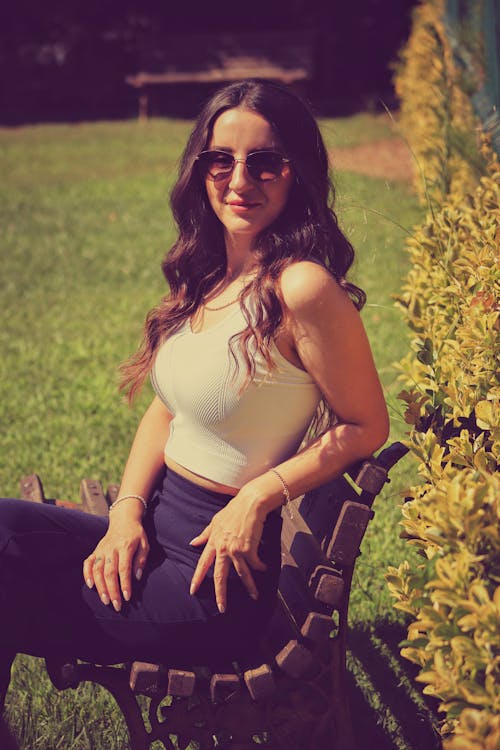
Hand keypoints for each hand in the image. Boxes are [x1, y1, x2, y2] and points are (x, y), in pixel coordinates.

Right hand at [83, 513, 149, 611]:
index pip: (124, 568)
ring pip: (97, 570)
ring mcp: (101, 549)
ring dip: (100, 587)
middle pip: (109, 572)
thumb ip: (141, 560)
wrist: (124, 520)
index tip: (127, 597)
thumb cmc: (137, 535)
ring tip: (105, 600)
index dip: (125, 584)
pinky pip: (88, 563)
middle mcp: (111, 549)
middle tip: (116, 605)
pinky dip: (86, 574)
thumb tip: (137, 577)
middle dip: (112, 590)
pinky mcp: (95, 550)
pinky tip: (90, 585)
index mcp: (126, 546)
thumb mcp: (145, 544)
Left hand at [189, 492, 266, 613]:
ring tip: (255, 596)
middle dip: (221, 594)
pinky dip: (261, 567)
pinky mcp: (248, 549)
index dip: (197, 578)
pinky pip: (255, 564)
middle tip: (222, 608)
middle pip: (220, 576)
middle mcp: (222, 548)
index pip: (203, 564)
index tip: (192, 590)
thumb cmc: (234, 510)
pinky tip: (265, 568)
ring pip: (242, 574)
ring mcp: (235, 550)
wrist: (250, 503)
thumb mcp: (215, 521)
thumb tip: (193, 543)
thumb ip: (205, 534)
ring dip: (250, 586)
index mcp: (213, 542)